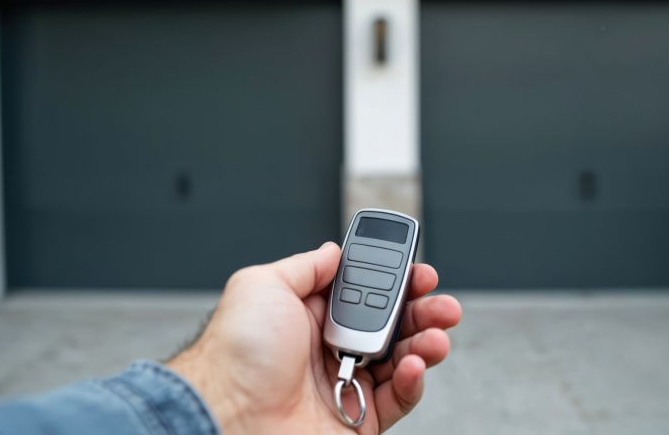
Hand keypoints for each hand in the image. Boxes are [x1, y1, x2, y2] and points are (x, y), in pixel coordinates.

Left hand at [167, 242, 461, 433]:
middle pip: (391, 325)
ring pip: (400, 360)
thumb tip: (334, 250)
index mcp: (311, 315)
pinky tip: (413, 366)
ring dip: (425, 343)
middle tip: (441, 304)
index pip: (366, 293)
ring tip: (434, 336)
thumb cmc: (235, 353)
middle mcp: (330, 348)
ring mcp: (344, 384)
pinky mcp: (356, 420)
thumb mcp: (264, 285)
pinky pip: (396, 399)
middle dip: (422, 311)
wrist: (226, 414)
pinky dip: (412, 382)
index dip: (396, 282)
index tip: (419, 272)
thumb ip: (306, 266)